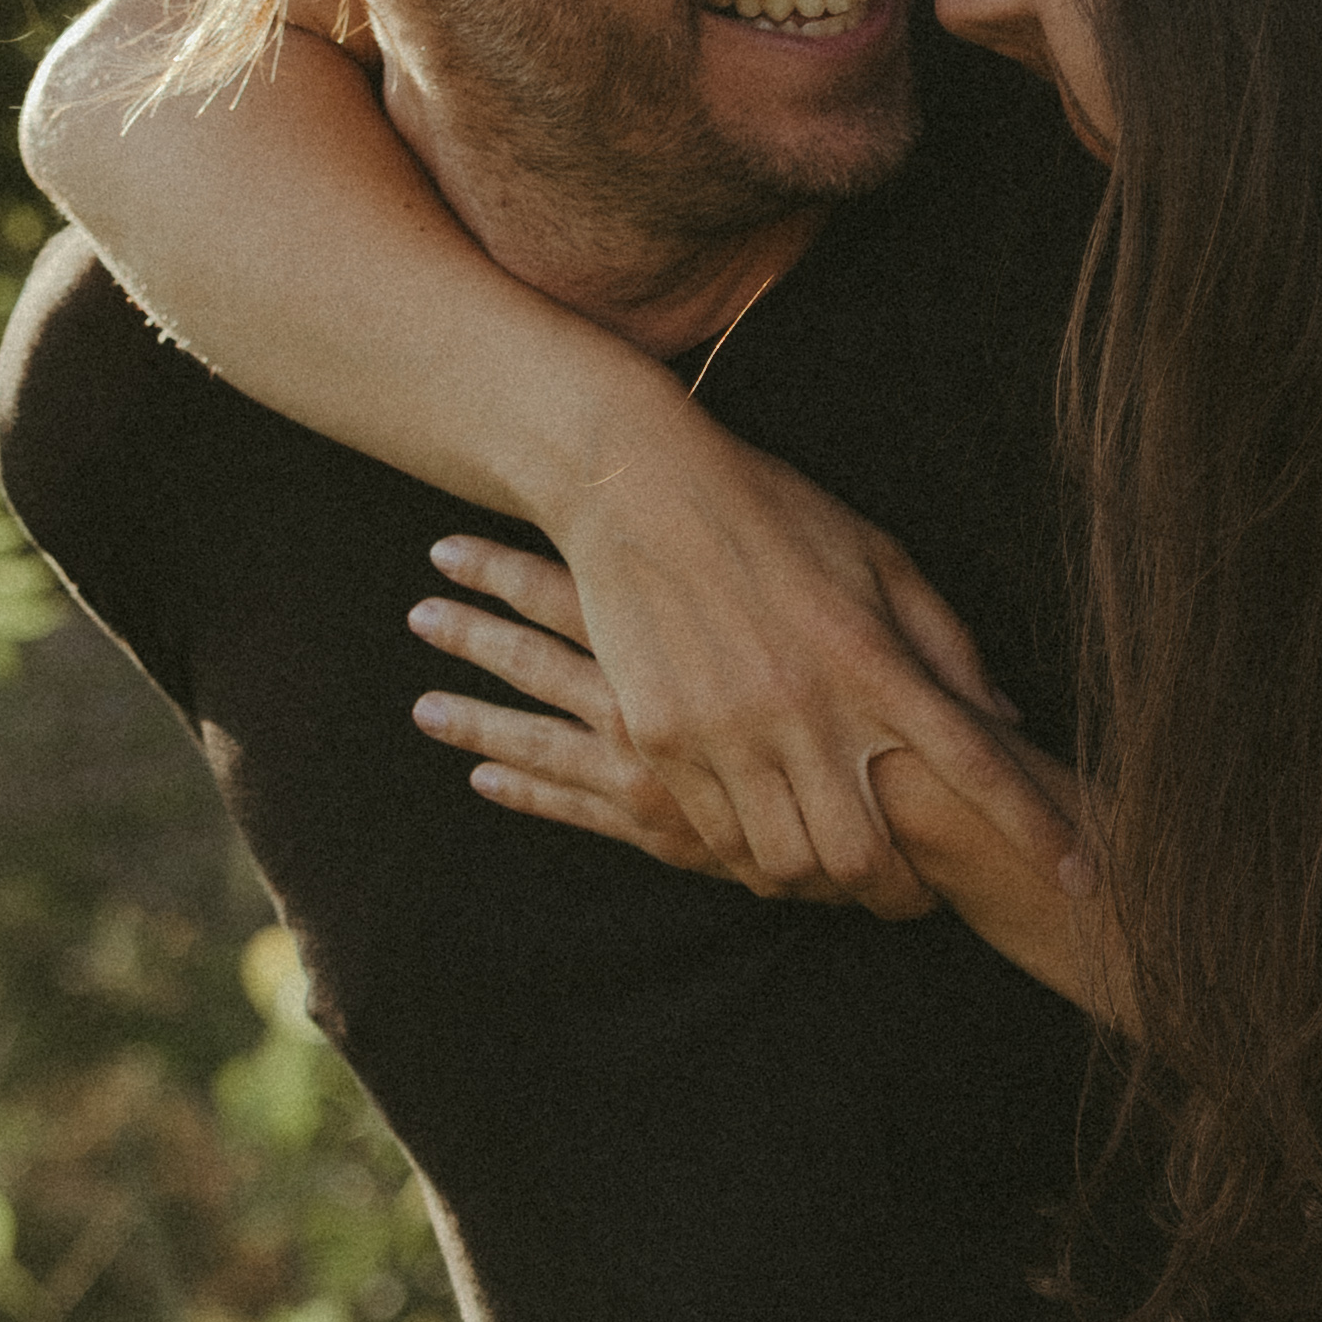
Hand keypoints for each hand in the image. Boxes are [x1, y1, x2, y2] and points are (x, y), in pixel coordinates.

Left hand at [412, 549, 886, 900]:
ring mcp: (646, 765)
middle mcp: (647, 696)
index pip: (565, 588)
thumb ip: (790, 556)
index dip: (502, 569)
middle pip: (534, 656)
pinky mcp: (659, 823)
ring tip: (422, 705)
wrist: (905, 805)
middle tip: (417, 607)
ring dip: (473, 715)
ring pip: (536, 735)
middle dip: (471, 631)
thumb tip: (737, 498)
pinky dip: (524, 788)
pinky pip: (573, 804)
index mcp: (678, 632)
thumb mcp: (863, 583)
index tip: (448, 547)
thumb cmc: (880, 695)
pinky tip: (481, 776)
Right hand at [528, 419, 1021, 914]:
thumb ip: (946, 644)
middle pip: (868, 856)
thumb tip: (1006, 720)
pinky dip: (755, 863)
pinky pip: (719, 841)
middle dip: (901, 897)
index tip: (1082, 878)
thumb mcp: (880, 560)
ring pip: (791, 865)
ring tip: (840, 876)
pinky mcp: (666, 739)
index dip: (1035, 830)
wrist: (641, 486)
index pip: (977, 764)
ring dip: (825, 888)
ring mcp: (729, 729)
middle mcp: (805, 707)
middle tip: (914, 897)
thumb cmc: (776, 516)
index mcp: (873, 660)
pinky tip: (772, 849)